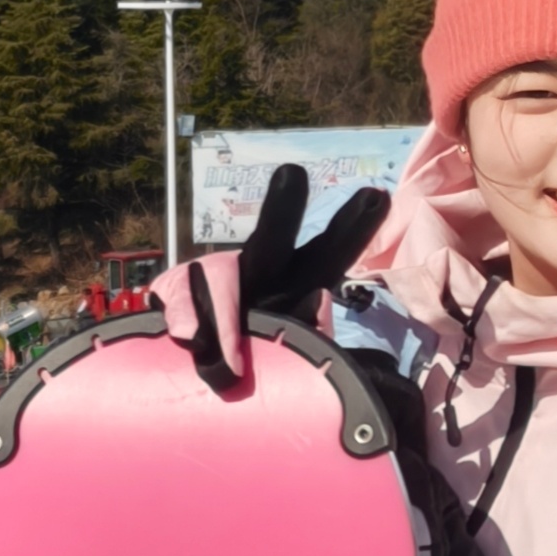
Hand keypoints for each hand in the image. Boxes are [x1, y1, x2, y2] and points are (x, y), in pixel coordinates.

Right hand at [157, 164, 390, 394]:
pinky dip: (188, 318)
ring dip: (223, 316)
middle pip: (271, 237)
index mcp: (300, 284)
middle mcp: (260, 272)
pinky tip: (192, 339)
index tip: (378, 196)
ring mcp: (216, 279)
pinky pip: (181, 296)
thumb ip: (319, 336)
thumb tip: (317, 297)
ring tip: (226, 370)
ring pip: (217, 273)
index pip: (332, 252)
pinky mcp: (178, 289)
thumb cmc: (263, 367)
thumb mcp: (300, 360)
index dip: (354, 226)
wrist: (200, 380)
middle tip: (294, 176)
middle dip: (284, 209)